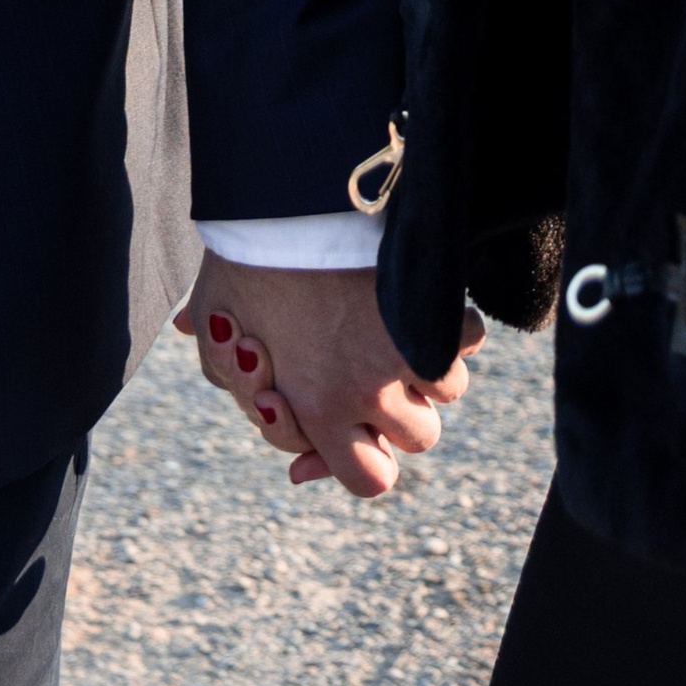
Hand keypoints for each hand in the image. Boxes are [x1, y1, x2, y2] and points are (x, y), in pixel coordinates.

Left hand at [174, 252, 477, 498]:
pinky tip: (422, 301)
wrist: (278, 204)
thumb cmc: (241, 265)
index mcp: (314, 409)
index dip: (369, 460)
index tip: (358, 431)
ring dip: (430, 362)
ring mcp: (403, 355)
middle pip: (420, 437)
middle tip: (379, 366)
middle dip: (404, 409)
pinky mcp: (432, 314)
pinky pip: (469, 337)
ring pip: (448, 390)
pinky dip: (455, 321)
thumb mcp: (216, 331)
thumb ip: (233, 377)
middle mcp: (364, 394)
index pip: (372, 481)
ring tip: (397, 324)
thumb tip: (271, 426)